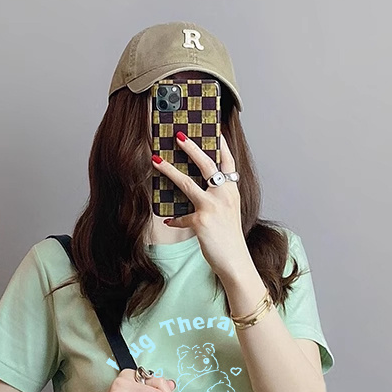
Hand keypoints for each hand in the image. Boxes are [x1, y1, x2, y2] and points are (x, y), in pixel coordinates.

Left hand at [152, 133, 251, 279]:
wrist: (235, 261)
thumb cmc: (229, 237)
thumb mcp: (228, 212)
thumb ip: (217, 197)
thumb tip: (197, 186)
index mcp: (232, 191)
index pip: (228, 162)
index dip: (221, 144)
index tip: (214, 129)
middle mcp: (224, 195)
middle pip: (207, 164)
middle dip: (191, 148)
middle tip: (178, 136)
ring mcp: (212, 207)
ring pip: (186, 183)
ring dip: (169, 170)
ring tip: (155, 160)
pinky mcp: (201, 221)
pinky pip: (181, 217)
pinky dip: (175, 219)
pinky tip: (168, 220)